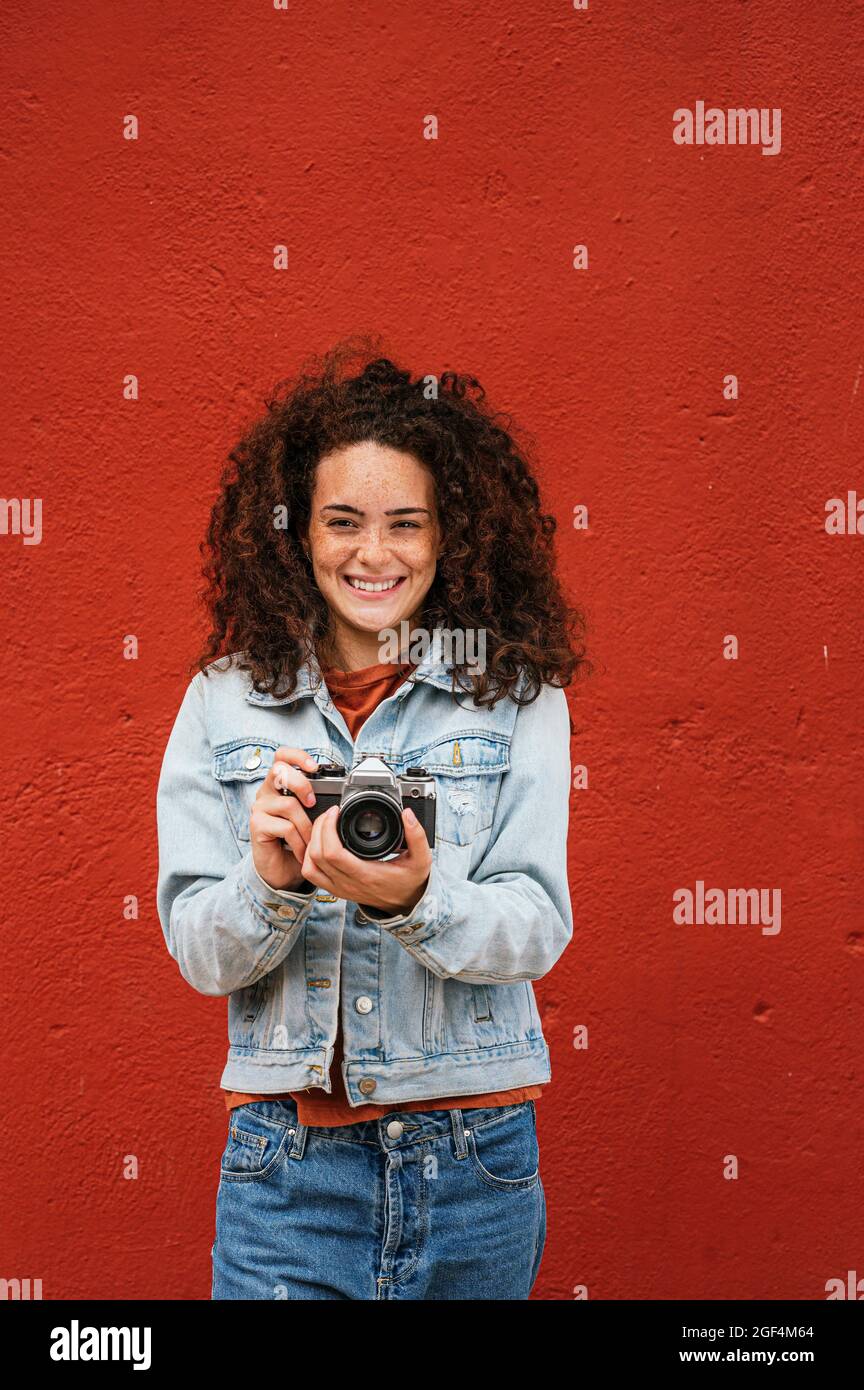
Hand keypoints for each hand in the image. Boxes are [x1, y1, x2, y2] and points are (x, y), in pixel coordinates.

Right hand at [249, 746, 319, 890]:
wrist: (282, 870)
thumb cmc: (297, 841)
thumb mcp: (309, 817)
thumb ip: (315, 801)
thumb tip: (338, 794)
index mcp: (279, 785)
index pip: (282, 757)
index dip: (297, 756)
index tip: (314, 767)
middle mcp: (266, 792)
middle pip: (280, 771)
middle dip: (301, 784)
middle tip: (313, 803)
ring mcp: (260, 808)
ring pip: (289, 805)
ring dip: (307, 826)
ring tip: (311, 841)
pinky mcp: (257, 825)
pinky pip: (285, 827)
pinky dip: (299, 841)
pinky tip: (302, 851)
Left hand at [299, 804, 431, 916]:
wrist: (405, 904)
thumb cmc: (410, 882)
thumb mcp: (421, 859)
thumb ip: (417, 835)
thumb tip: (407, 814)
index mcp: (367, 875)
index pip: (334, 853)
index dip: (328, 828)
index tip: (336, 812)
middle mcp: (349, 884)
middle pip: (317, 855)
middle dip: (319, 828)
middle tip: (330, 814)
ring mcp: (340, 888)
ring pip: (309, 866)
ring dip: (311, 843)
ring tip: (323, 827)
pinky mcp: (336, 890)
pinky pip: (311, 874)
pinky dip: (309, 857)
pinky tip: (319, 844)